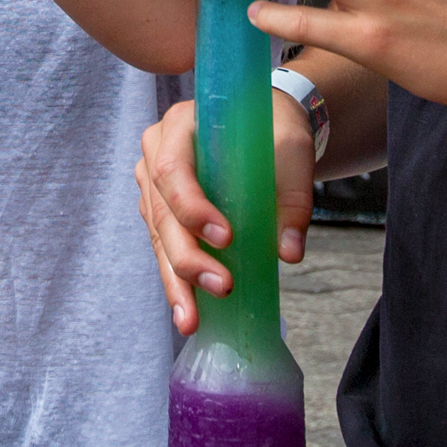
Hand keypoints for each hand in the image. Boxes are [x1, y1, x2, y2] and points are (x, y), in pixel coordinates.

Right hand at [134, 91, 311, 332]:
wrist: (264, 126)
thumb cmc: (274, 129)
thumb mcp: (292, 149)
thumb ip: (292, 197)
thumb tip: (288, 252)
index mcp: (179, 127)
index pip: (171, 170)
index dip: (191, 207)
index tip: (225, 238)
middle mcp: (155, 155)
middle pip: (161, 213)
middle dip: (188, 258)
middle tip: (222, 287)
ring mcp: (154, 187)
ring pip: (159, 239)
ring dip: (178, 281)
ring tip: (192, 320)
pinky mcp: (162, 214)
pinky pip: (165, 250)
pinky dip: (177, 281)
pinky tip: (189, 313)